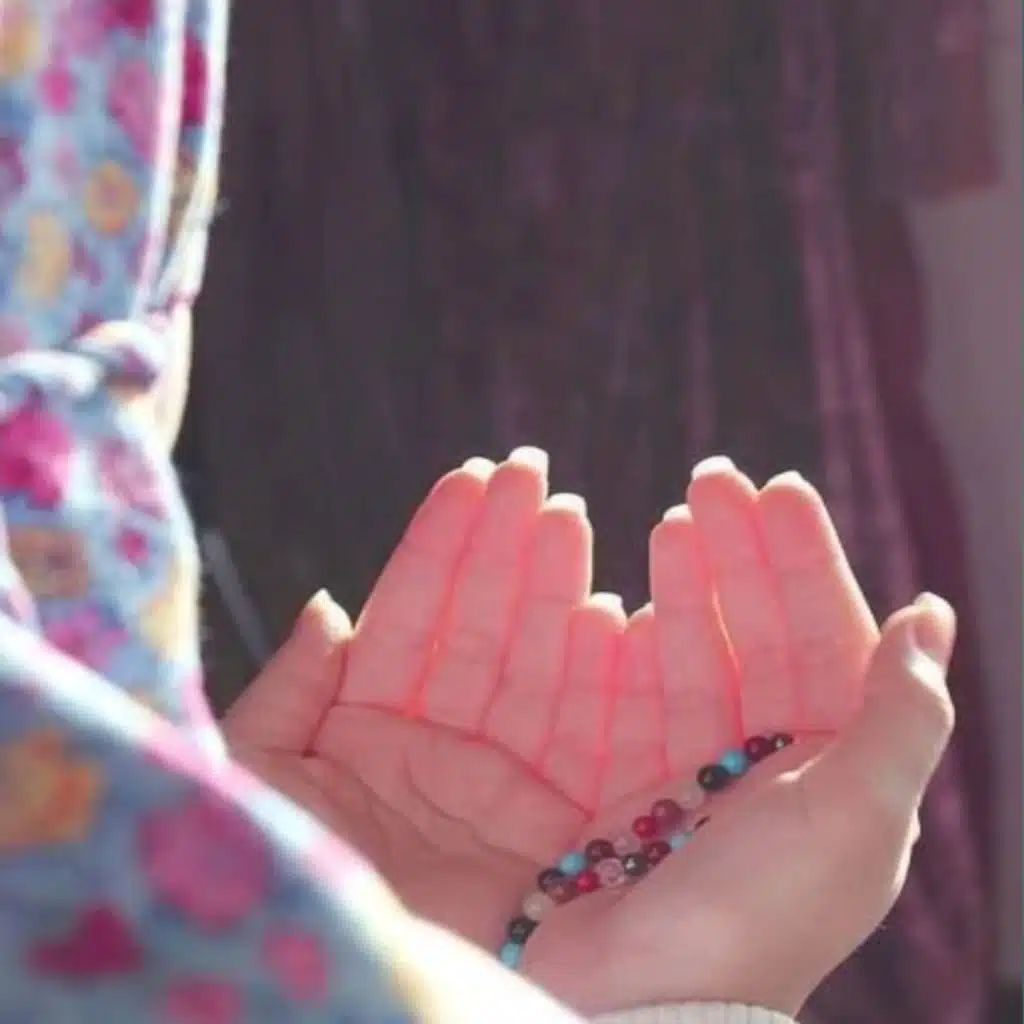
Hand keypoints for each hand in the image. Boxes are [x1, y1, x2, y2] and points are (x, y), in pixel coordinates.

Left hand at [226, 448, 632, 946]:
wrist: (370, 1006)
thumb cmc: (290, 901)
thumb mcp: (262, 788)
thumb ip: (283, 697)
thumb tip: (325, 607)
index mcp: (367, 741)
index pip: (410, 621)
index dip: (439, 547)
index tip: (469, 478)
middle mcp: (441, 758)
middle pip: (483, 628)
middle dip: (504, 546)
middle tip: (531, 471)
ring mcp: (507, 790)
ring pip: (538, 664)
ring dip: (555, 586)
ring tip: (570, 513)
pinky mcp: (565, 830)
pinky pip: (591, 732)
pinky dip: (607, 670)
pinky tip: (617, 608)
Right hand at [522, 460, 955, 1016]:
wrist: (640, 1007)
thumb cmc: (756, 916)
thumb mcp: (855, 818)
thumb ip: (904, 718)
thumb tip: (932, 613)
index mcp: (834, 771)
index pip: (826, 637)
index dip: (805, 560)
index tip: (777, 487)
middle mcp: (771, 772)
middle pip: (759, 633)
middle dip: (741, 554)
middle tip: (713, 478)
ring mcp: (695, 779)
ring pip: (696, 655)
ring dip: (687, 585)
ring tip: (671, 517)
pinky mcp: (630, 790)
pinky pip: (634, 696)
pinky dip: (627, 644)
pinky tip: (620, 599)